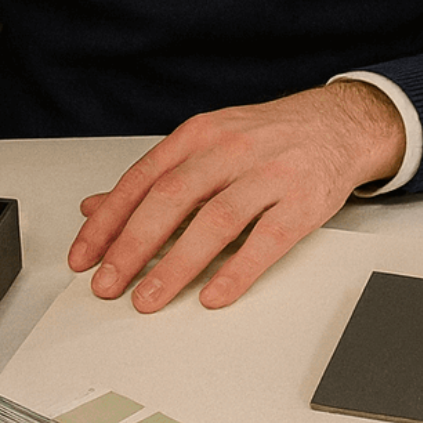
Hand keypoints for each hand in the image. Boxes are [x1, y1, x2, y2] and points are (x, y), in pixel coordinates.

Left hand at [67, 81, 404, 314]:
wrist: (337, 124)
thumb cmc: (267, 138)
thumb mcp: (206, 144)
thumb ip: (153, 177)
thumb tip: (94, 208)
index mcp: (200, 135)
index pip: (143, 178)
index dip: (109, 220)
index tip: (85, 256)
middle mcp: (231, 150)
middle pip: (173, 198)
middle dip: (133, 245)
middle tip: (109, 284)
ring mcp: (269, 175)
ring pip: (216, 220)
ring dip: (177, 264)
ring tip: (150, 298)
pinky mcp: (302, 202)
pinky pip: (267, 239)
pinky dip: (237, 270)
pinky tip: (214, 294)